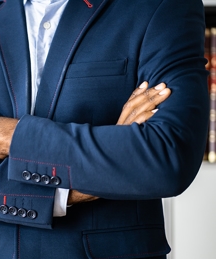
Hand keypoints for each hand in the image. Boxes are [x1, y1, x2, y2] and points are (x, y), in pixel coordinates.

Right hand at [68, 81, 171, 204]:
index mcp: (116, 126)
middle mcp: (118, 128)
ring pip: (136, 113)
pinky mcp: (124, 143)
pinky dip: (145, 118)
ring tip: (165, 93)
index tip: (146, 82)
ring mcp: (122, 135)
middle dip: (149, 94)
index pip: (127, 105)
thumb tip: (138, 126)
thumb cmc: (106, 161)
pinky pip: (135, 128)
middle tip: (163, 85)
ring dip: (151, 101)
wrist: (94, 176)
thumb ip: (123, 134)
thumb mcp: (115, 144)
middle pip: (133, 106)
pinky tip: (156, 112)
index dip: (136, 93)